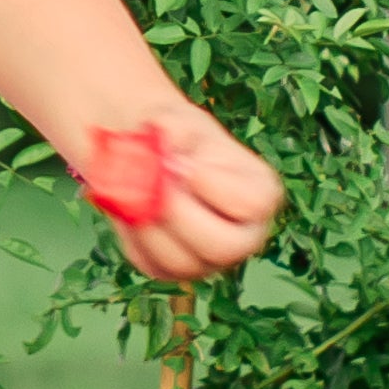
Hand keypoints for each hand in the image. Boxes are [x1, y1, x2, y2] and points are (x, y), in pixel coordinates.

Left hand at [76, 105, 281, 282]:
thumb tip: (167, 138)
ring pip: (182, 262)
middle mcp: (244, 236)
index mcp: (260, 194)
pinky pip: (151, 263)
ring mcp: (209, 260)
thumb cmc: (173, 136)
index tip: (183, 164)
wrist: (146, 156)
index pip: (254, 204)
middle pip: (224, 247)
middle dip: (181, 216)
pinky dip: (133, 236)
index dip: (215, 187)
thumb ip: (176, 126)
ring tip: (134, 190)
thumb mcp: (178, 119)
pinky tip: (128, 208)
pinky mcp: (171, 269)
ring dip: (150, 225)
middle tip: (151, 186)